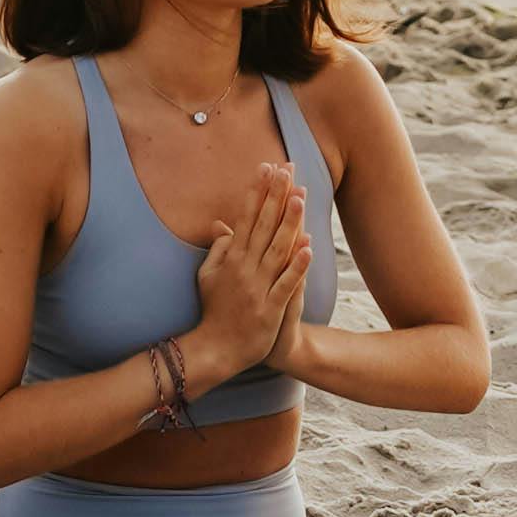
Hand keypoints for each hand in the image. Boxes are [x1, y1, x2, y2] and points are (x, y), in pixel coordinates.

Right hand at [187, 153, 310, 381]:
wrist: (216, 349)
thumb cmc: (214, 310)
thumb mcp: (208, 276)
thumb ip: (217, 249)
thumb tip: (222, 224)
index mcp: (232, 258)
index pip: (247, 217)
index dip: (257, 192)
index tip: (266, 167)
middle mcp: (245, 268)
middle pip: (263, 226)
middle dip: (275, 196)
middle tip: (286, 169)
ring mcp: (258, 288)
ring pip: (276, 250)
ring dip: (289, 222)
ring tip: (300, 197)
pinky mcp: (270, 308)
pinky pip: (286, 284)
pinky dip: (297, 266)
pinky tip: (309, 246)